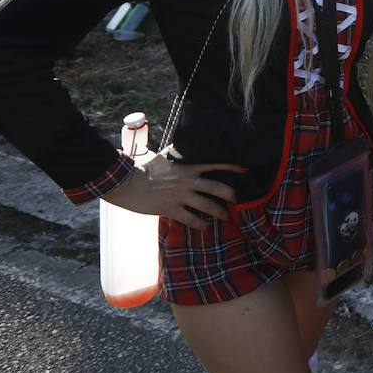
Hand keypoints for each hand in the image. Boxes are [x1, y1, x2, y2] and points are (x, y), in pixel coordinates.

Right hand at [101, 153, 246, 230]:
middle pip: (217, 188)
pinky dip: (200, 225)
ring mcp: (180, 195)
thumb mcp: (163, 156)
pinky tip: (204, 227)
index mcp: (187, 166)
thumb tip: (183, 145)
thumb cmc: (143, 168)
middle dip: (231, 195)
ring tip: (225, 216)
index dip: (232, 168)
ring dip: (219, 212)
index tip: (246, 170)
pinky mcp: (171, 209)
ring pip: (208, 205)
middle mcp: (188, 180)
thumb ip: (176, 153)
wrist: (127, 182)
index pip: (216, 164)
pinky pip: (191, 219)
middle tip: (238, 200)